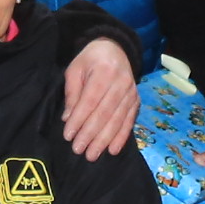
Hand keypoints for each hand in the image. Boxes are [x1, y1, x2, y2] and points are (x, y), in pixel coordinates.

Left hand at [60, 36, 138, 157]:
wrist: (115, 49)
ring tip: (92, 155)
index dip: (79, 119)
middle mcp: (121, 83)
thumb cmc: (90, 60)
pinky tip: (112, 150)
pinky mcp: (136, 101)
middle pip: (104, 113)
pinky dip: (121, 137)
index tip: (68, 135)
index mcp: (104, 72)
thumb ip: (72, 93)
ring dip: (104, 140)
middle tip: (79, 150)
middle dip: (90, 134)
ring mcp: (131, 93)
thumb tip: (68, 118)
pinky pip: (129, 121)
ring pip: (117, 120)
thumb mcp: (75, 70)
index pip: (90, 100)